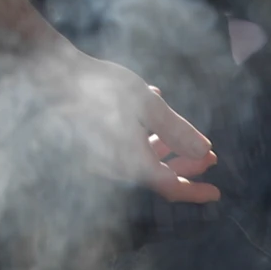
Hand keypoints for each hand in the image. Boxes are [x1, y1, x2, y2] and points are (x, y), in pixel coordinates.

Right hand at [64, 53, 221, 203]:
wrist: (54, 76)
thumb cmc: (103, 88)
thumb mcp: (149, 106)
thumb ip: (178, 131)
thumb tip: (204, 151)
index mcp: (132, 164)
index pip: (170, 187)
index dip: (195, 191)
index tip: (217, 193)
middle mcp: (116, 168)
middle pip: (158, 175)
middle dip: (185, 166)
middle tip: (210, 157)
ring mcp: (102, 158)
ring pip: (142, 159)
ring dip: (166, 147)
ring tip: (185, 133)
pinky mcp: (93, 145)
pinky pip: (125, 146)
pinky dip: (144, 134)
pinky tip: (153, 102)